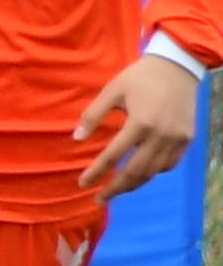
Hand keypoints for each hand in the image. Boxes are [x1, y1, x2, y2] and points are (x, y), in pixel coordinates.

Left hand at [75, 54, 198, 194]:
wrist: (177, 66)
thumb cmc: (139, 77)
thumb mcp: (111, 91)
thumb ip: (93, 115)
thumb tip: (77, 139)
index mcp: (140, 123)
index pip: (113, 156)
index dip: (96, 172)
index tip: (83, 184)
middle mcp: (161, 135)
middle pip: (136, 172)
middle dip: (115, 188)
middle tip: (99, 198)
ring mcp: (177, 139)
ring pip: (154, 171)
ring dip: (134, 184)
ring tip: (117, 190)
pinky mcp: (187, 138)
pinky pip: (170, 164)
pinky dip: (154, 172)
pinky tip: (141, 173)